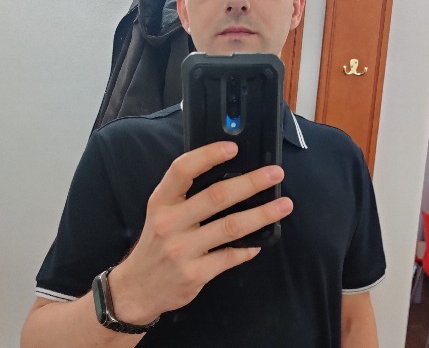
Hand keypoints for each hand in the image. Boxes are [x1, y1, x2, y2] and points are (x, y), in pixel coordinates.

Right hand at [107, 141, 292, 324]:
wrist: (137, 287)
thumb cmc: (157, 242)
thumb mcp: (160, 211)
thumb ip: (186, 193)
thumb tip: (229, 173)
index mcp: (161, 201)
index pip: (182, 170)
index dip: (208, 155)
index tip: (233, 148)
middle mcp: (169, 223)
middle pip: (216, 196)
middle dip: (250, 183)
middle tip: (275, 174)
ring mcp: (182, 250)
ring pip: (230, 226)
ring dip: (261, 214)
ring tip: (284, 205)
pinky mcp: (194, 274)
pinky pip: (230, 257)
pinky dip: (248, 248)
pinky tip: (262, 242)